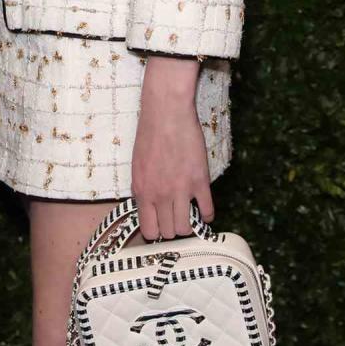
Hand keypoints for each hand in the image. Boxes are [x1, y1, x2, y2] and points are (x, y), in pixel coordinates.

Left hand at [131, 55, 213, 240]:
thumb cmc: (149, 135)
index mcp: (142, 191)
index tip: (161, 227)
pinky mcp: (200, 181)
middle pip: (169, 232)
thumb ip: (143, 189)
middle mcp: (160, 195)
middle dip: (172, 229)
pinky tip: (204, 209)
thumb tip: (150, 208)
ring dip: (189, 225)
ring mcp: (181, 189)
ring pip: (186, 228)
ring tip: (189, 215)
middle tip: (176, 219)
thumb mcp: (137, 165)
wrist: (166, 113)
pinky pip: (207, 211)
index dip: (156, 232)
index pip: (149, 230)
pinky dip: (207, 215)